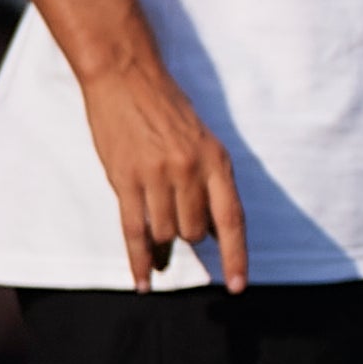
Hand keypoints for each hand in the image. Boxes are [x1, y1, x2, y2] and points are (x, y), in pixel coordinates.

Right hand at [76, 56, 245, 291]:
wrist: (126, 76)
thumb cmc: (166, 108)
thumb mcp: (203, 140)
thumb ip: (211, 180)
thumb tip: (216, 227)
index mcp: (217, 161)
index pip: (232, 219)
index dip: (236, 256)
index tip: (237, 286)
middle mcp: (190, 171)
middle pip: (195, 230)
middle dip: (190, 237)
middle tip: (179, 231)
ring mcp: (156, 176)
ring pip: (166, 232)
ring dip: (163, 243)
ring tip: (158, 246)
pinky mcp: (125, 179)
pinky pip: (134, 231)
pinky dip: (139, 259)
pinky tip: (143, 280)